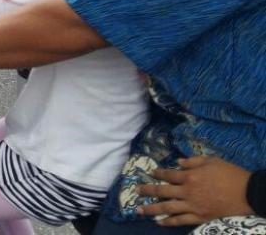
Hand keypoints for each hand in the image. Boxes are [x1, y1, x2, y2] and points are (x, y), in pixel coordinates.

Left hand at [139, 156, 254, 225]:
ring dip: (151, 209)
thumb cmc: (230, 174)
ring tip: (138, 210)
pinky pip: (180, 221)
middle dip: (147, 190)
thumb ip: (193, 160)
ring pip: (167, 208)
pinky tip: (158, 222)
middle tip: (136, 191)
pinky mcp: (199, 217)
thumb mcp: (211, 160)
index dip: (158, 173)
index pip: (168, 174)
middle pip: (162, 191)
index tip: (151, 172)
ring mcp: (192, 206)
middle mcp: (187, 191)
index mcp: (190, 175)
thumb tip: (178, 161)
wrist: (247, 193)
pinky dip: (168, 222)